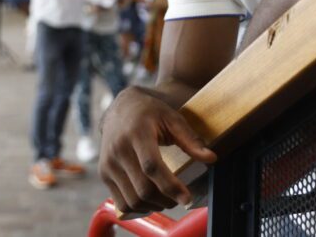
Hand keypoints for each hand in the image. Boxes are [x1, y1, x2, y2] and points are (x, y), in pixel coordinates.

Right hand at [98, 87, 216, 214]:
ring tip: (167, 199)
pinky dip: (139, 207)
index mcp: (137, 133)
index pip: (152, 166)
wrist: (120, 108)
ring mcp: (108, 163)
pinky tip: (152, 200)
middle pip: (143, 187)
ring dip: (154, 206)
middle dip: (165, 199)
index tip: (187, 198)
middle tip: (180, 198)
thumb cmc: (150, 112)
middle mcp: (118, 149)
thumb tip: (211, 158)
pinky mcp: (104, 174)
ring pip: (132, 199)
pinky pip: (121, 201)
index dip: (171, 186)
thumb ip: (190, 140)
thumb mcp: (172, 119)